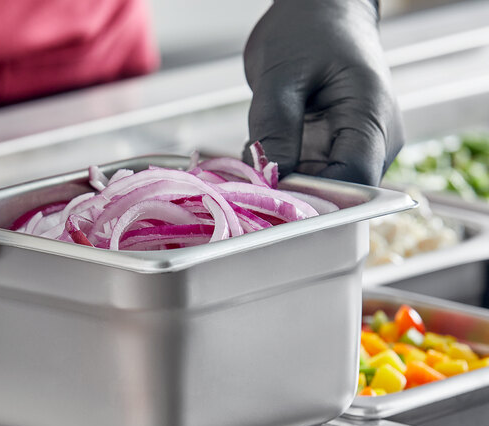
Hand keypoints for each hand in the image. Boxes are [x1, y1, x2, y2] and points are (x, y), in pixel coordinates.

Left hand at [243, 0, 403, 185]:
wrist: (320, 13)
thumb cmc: (307, 30)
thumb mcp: (280, 75)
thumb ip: (275, 127)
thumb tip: (271, 178)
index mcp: (372, 117)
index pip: (354, 182)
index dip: (315, 199)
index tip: (273, 194)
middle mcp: (376, 141)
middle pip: (341, 194)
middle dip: (295, 194)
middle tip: (256, 177)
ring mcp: (360, 149)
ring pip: (324, 190)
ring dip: (287, 184)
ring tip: (260, 154)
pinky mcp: (340, 152)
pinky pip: (313, 177)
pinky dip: (286, 173)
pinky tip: (269, 151)